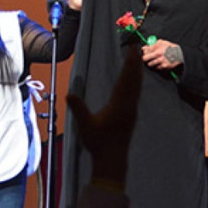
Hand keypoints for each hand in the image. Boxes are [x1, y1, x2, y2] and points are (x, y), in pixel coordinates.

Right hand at [66, 46, 141, 185]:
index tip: (132, 51)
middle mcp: (129, 105)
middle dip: (135, 63)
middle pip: (134, 80)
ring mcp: (132, 110)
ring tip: (138, 59)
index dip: (129, 64)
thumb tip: (69, 95)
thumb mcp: (85, 126)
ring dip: (137, 71)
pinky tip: (136, 80)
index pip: (125, 79)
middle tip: (137, 47)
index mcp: (119, 105)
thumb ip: (78, 109)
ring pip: (137, 86)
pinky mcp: (132, 114)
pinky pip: (136, 93)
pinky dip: (136, 82)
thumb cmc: (98, 143)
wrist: (112, 160)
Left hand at [141, 39, 182, 70]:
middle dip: (145, 58)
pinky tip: (160, 62)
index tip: (146, 52)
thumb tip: (144, 48)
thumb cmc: (170, 47)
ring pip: (150, 64)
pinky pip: (156, 67)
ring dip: (151, 62)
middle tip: (148, 57)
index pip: (145, 52)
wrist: (179, 54)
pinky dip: (157, 65)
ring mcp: (161, 63)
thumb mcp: (161, 42)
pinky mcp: (164, 67)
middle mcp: (159, 57)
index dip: (144, 52)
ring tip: (155, 59)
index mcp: (157, 50)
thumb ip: (152, 45)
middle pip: (145, 59)